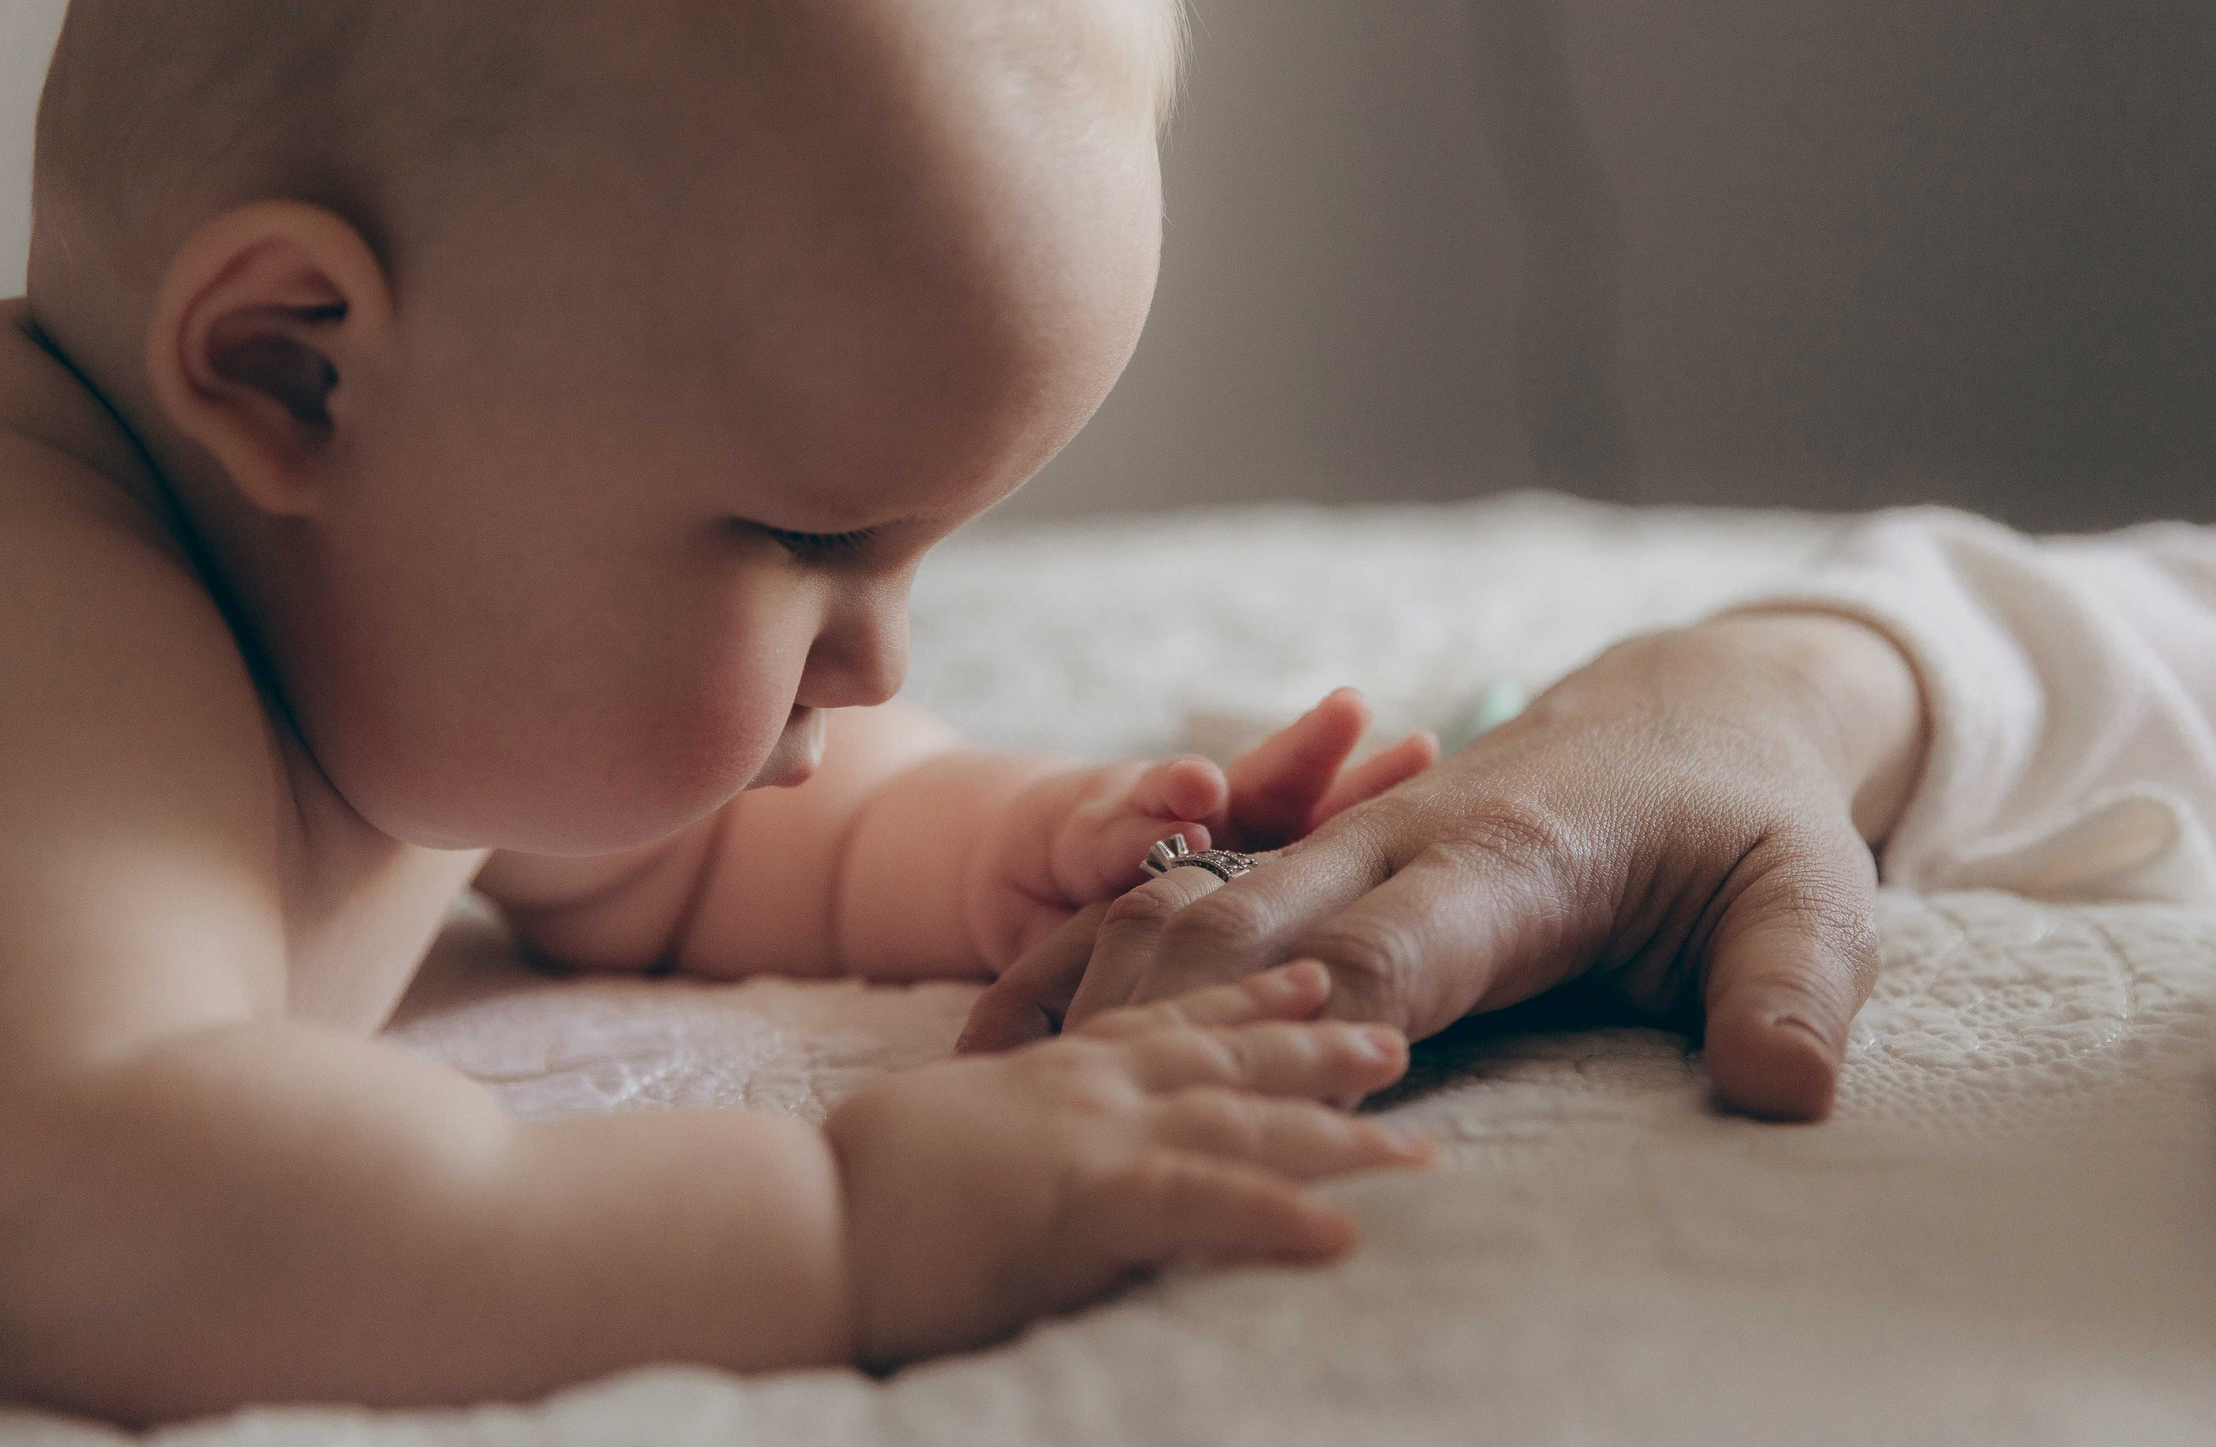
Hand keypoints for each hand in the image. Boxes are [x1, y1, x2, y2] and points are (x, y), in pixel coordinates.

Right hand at [826, 962, 1430, 1367]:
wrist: (797, 1217)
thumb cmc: (852, 1191)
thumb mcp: (954, 1142)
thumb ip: (1014, 1137)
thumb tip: (1040, 1167)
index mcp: (1059, 1071)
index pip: (1171, 1019)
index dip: (1248, 1002)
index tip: (1315, 978)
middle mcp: (1091, 1085)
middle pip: (1229, 1057)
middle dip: (1320, 1047)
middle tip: (1399, 1037)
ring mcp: (1096, 1130)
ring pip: (1244, 1119)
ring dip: (1337, 1132)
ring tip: (1418, 1150)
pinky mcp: (1090, 1193)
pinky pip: (1207, 1202)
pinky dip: (1281, 1215)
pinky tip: (1345, 1238)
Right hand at [959, 616, 1927, 1121]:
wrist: (1697, 707)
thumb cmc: (1750, 822)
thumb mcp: (1812, 898)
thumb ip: (1795, 991)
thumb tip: (1788, 1098)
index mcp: (1514, 853)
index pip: (1390, 943)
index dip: (1311, 1015)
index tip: (1236, 1084)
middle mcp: (1409, 840)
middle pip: (1252, 922)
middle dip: (1161, 1008)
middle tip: (1055, 1102)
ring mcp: (1358, 843)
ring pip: (1199, 904)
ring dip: (1109, 977)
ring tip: (998, 1068)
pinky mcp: (1331, 859)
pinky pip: (1196, 899)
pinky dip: (1108, 950)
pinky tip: (1026, 1015)